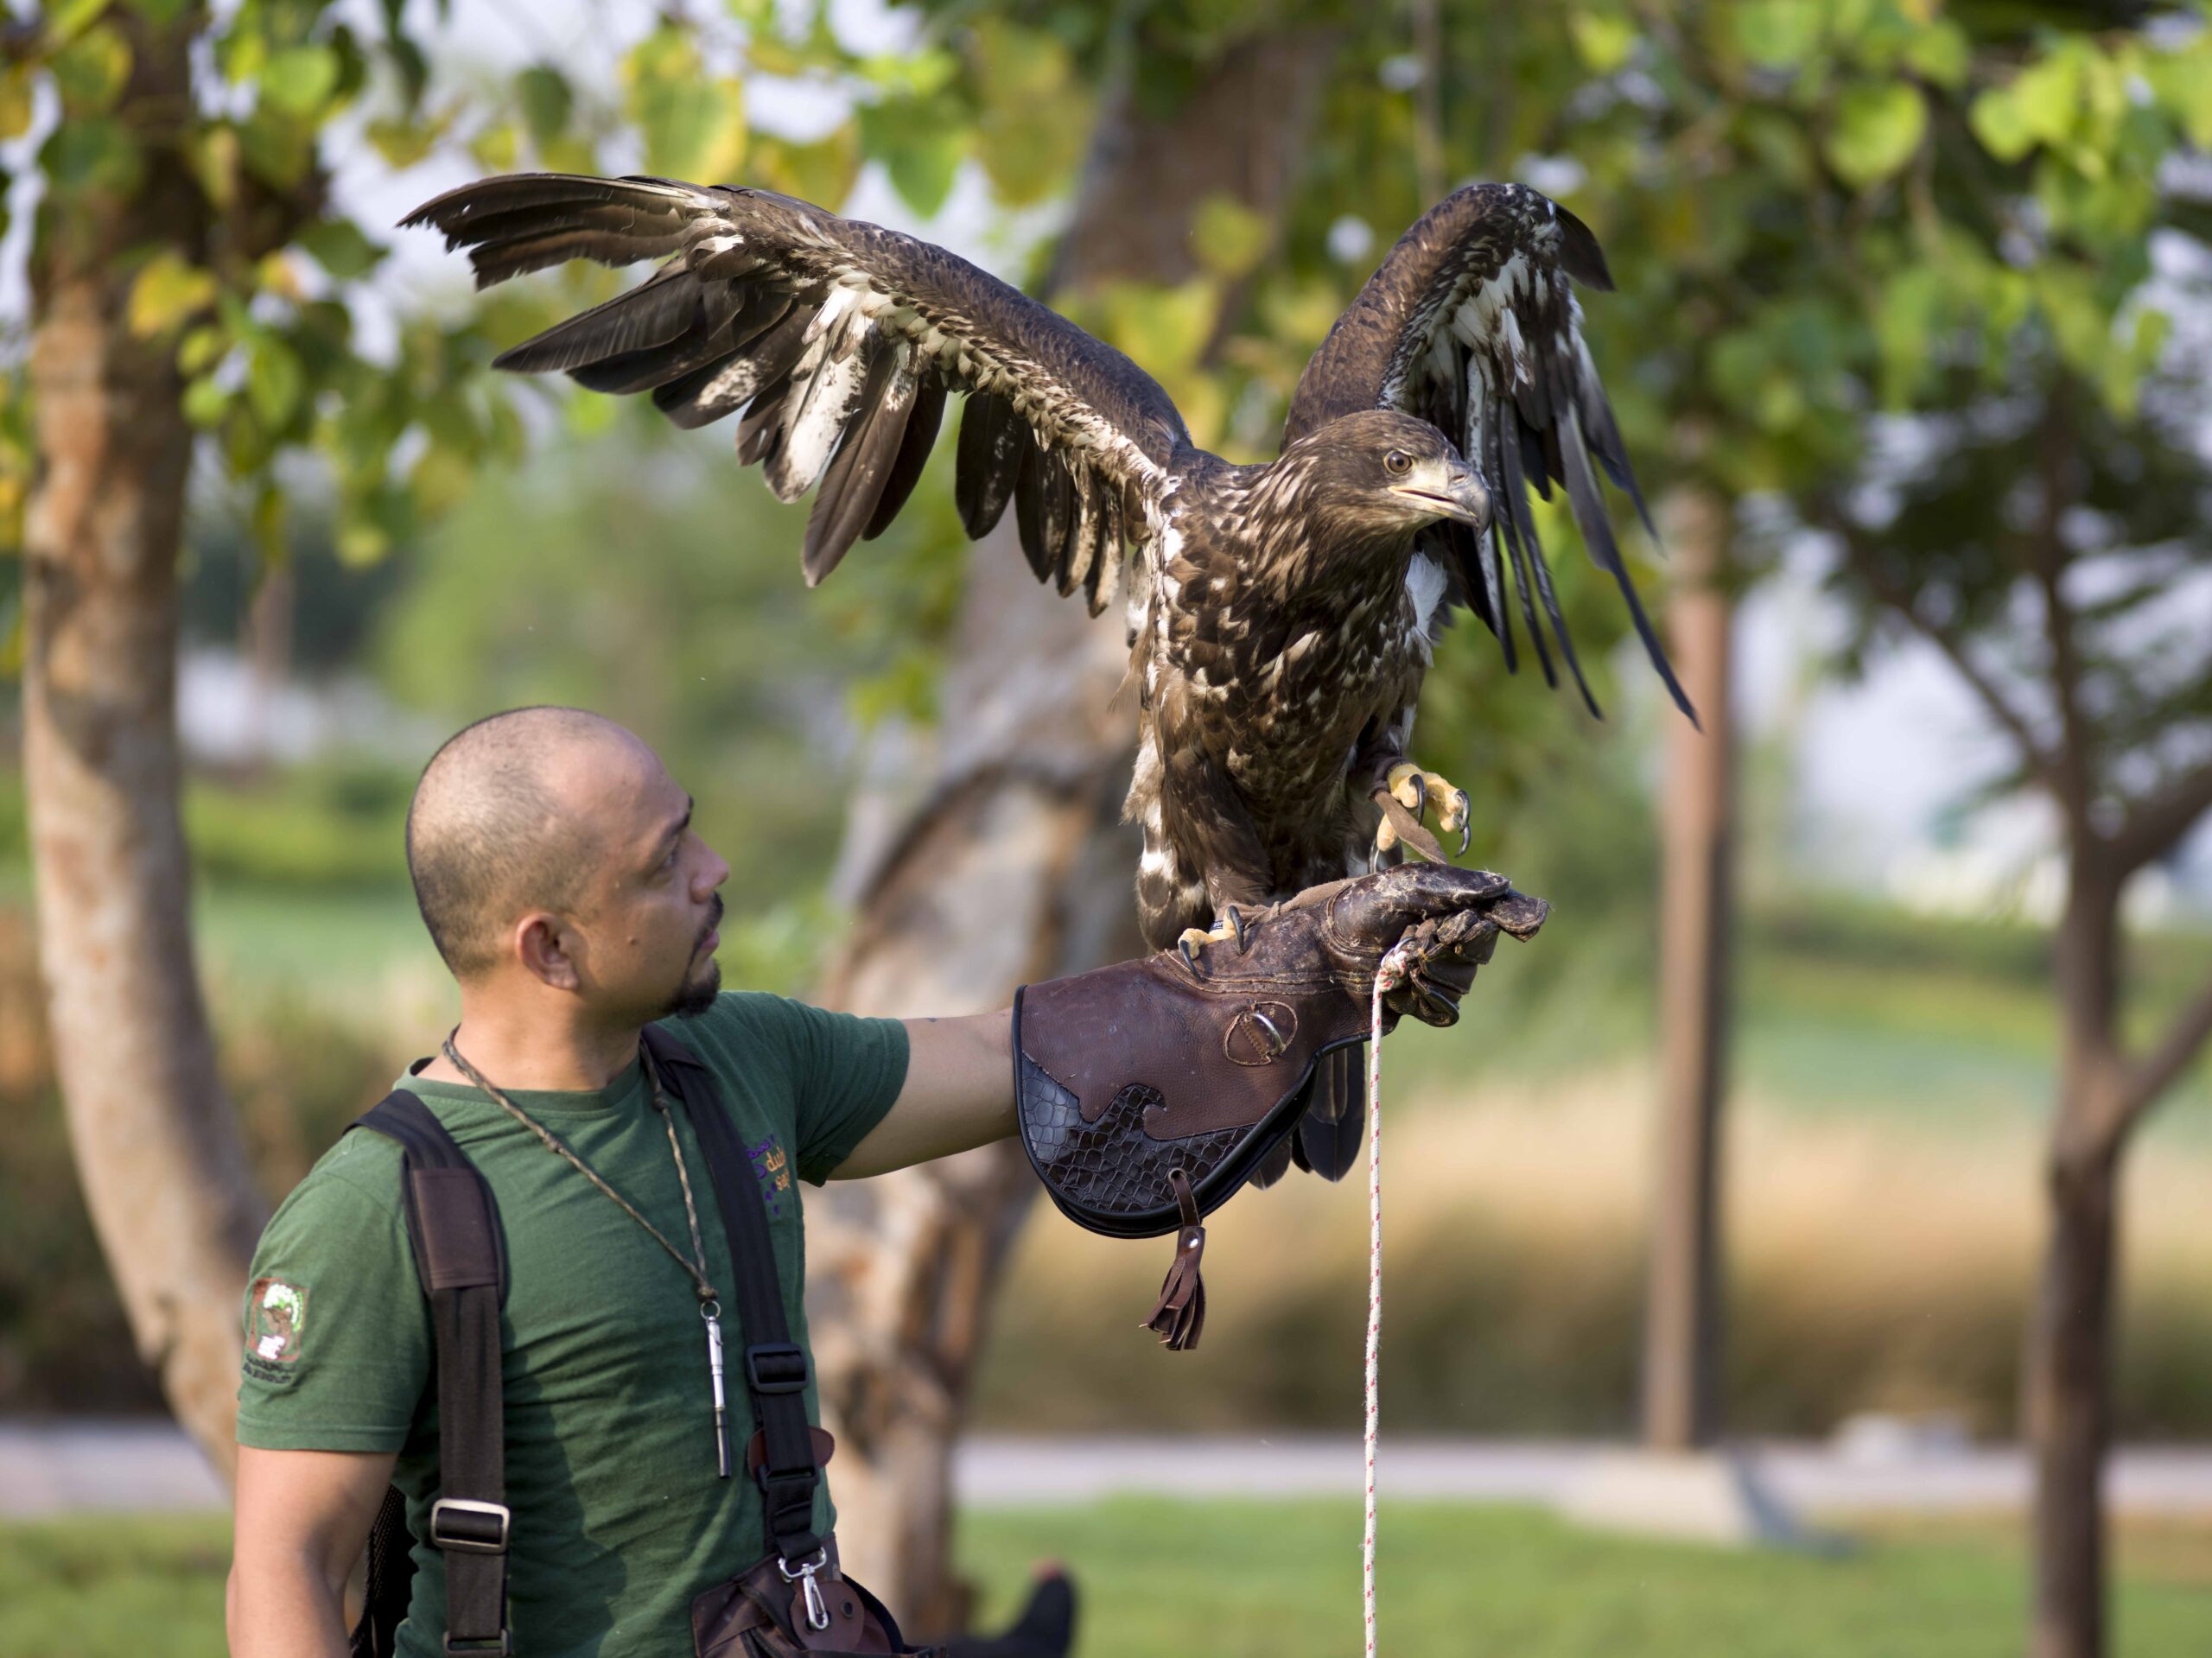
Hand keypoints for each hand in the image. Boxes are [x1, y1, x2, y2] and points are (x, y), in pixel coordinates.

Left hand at [1198, 864, 1547, 1029]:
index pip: (1489, 913)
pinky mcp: (1412, 1005)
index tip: (1457, 923)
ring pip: (1464, 983)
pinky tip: (1393, 988)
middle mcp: (1436, 935)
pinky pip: (1446, 1011)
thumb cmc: (1344, 915)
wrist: (1301, 963)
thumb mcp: (1400, 889)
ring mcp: (1425, 972)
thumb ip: (1456, 886)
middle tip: (1408, 941)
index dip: (1483, 921)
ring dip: (1431, 975)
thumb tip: (1509, 887)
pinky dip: (1423, 999)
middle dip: (1447, 947)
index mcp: (1436, 901)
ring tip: (1393, 964)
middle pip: (1480, 951)